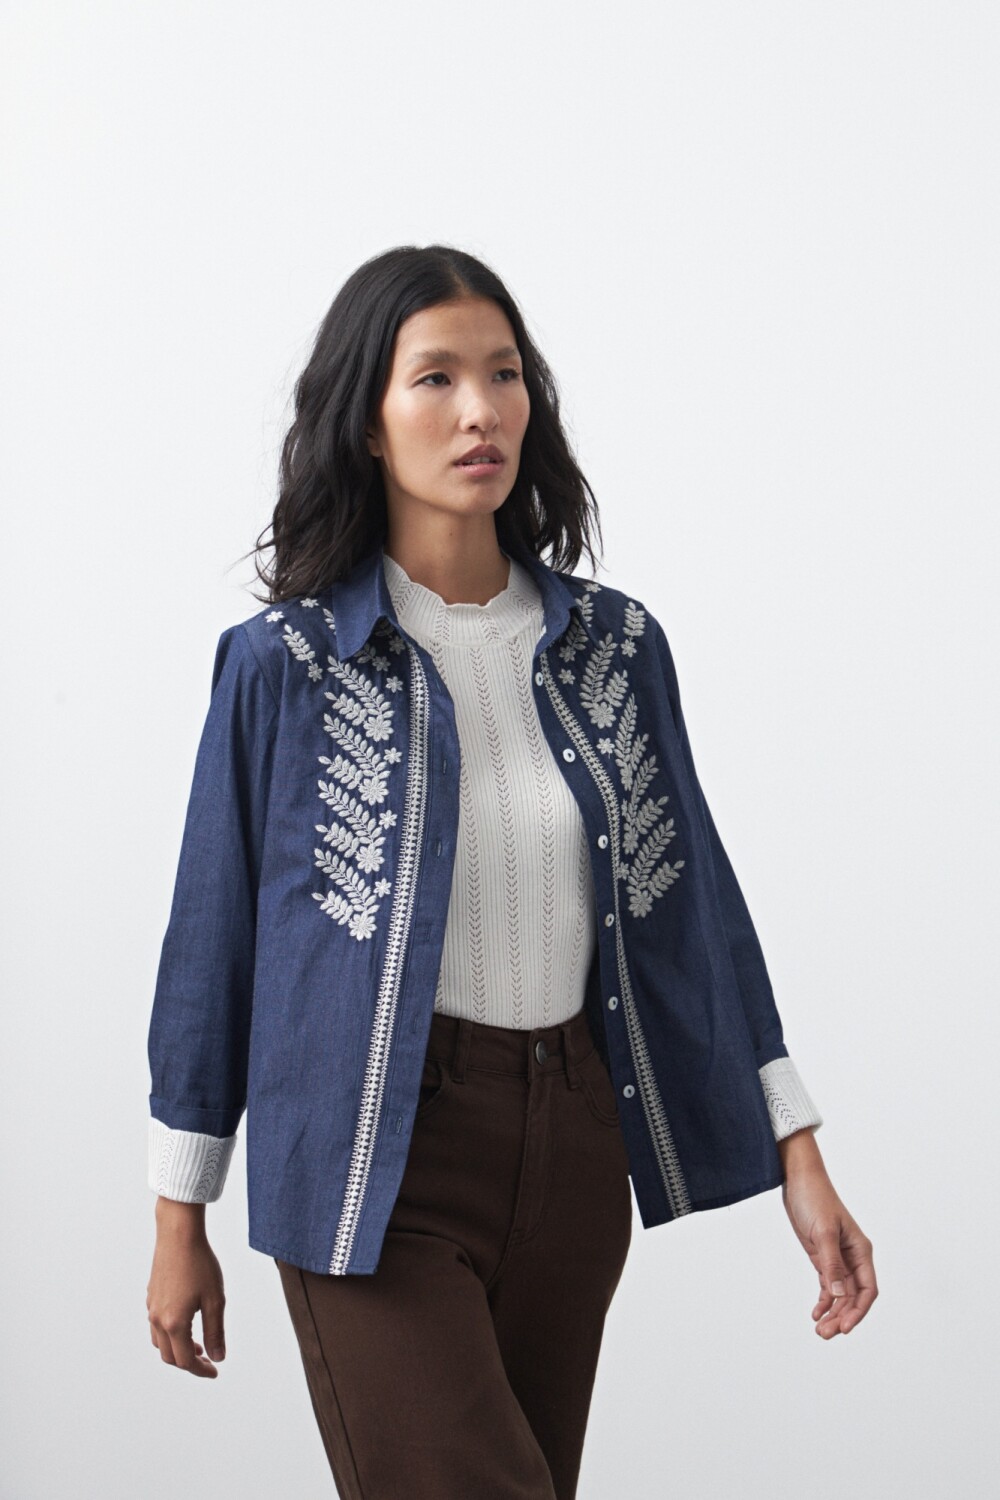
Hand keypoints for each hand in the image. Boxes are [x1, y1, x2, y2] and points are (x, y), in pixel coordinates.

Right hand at [147, 1198, 226, 1376]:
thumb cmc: (200, 1263)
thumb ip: (215, 1332)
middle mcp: (157, 1319)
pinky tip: (185, 1322)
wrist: (178, 1234)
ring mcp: (151, 1307)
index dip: (201, 1370)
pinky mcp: (151, 1296)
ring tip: (197, 1344)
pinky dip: (169, 1334)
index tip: (215, 1371)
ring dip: (177, 1349)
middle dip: (189, 1363)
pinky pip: (156, 1326)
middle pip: (169, 1356)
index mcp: (174, 1324)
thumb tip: (217, 1357)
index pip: (185, 1361)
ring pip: (160, 1342)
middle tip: (208, 1360)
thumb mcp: (215, 1300)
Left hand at [777, 1129, 877, 1337]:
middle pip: (853, 1297)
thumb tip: (838, 1295)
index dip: (858, 1311)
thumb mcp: (823, 1232)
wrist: (798, 1180)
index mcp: (861, 1251)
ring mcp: (837, 1259)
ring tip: (818, 1330)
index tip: (845, 1328)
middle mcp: (853, 1258)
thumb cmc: (815, 1199)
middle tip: (823, 1334)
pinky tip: (815, 1313)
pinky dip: (823, 1301)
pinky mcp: (822, 1258)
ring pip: (840, 1295)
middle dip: (842, 1317)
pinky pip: (828, 1286)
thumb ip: (830, 1264)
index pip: (867, 1289)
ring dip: (832, 1313)